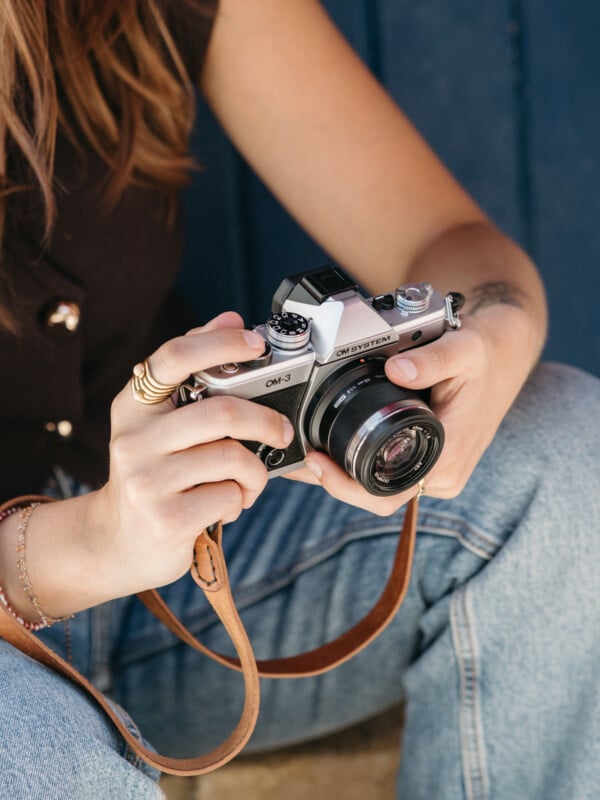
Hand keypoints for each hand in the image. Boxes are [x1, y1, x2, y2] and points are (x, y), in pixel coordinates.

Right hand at [86, 312, 293, 594]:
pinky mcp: (165, 518)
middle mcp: (133, 438)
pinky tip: (228, 504)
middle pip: (221, 412)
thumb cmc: (153, 472)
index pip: (174, 357)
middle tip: (282, 431)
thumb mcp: (160, 422)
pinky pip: (230, 495)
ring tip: (249, 480)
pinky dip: (242, 499)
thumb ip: (193, 372)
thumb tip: (230, 318)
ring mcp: (147, 480)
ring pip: (232, 457)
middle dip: (266, 421)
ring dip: (255, 472)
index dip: (219, 342)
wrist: (118, 541)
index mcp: (133, 405)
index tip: (256, 342)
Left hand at [286, 303, 538, 515]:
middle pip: (378, 499)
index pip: (388, 493)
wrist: (501, 357)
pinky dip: (360, 469)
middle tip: (303, 459)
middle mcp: (444, 474)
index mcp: (449, 455)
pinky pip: (390, 478)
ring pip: (382, 491)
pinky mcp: (430, 465)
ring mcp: (437, 474)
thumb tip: (399, 369)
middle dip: (337, 484)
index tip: (316, 460)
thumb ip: (433, 360)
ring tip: (309, 455)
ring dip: (345, 478)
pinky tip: (334, 450)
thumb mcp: (464, 349)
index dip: (346, 485)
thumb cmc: (483, 357)